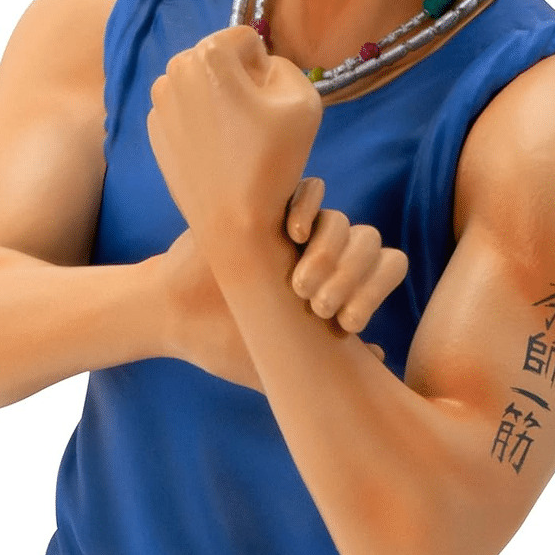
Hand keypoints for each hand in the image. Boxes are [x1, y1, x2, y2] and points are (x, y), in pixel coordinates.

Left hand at [148, 26, 322, 254]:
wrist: (234, 222)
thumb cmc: (273, 161)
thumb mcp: (304, 99)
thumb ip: (284, 64)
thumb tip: (257, 68)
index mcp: (206, 56)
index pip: (246, 39)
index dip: (266, 69)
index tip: (268, 105)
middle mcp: (173, 72)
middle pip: (219, 59)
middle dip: (238, 80)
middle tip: (254, 122)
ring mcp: (158, 104)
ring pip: (200, 84)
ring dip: (219, 99)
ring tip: (235, 137)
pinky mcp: (154, 131)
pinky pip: (185, 111)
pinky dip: (202, 122)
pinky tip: (216, 152)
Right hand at [162, 178, 406, 392]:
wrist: (172, 312)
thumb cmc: (222, 342)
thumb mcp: (277, 360)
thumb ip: (323, 366)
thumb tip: (379, 358)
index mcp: (333, 288)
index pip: (383, 272)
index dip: (375, 292)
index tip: (348, 324)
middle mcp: (319, 254)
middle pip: (366, 245)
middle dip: (353, 274)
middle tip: (321, 305)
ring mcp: (294, 229)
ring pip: (340, 220)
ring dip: (332, 246)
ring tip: (301, 280)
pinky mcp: (267, 203)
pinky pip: (310, 189)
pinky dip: (310, 205)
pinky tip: (291, 233)